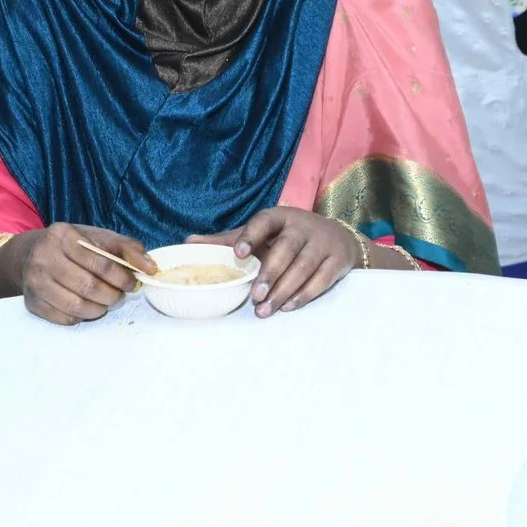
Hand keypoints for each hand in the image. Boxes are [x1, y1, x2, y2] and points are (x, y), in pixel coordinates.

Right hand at [14, 224, 151, 324]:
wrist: (32, 254)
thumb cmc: (73, 246)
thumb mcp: (99, 238)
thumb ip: (128, 249)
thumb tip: (151, 268)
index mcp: (62, 235)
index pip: (101, 263)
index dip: (123, 278)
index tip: (133, 283)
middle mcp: (43, 257)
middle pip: (89, 287)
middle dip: (112, 296)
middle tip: (120, 296)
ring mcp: (35, 281)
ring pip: (76, 306)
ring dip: (99, 309)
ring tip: (106, 302)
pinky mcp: (32, 302)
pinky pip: (65, 318)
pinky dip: (82, 317)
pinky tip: (87, 306)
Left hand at [193, 207, 359, 317]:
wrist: (338, 238)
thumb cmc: (290, 237)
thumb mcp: (262, 234)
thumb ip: (228, 240)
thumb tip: (188, 242)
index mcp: (280, 217)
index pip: (265, 221)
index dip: (251, 235)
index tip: (238, 253)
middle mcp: (303, 226)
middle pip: (286, 248)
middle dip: (270, 273)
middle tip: (254, 295)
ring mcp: (323, 242)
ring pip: (304, 266)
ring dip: (284, 290)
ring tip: (265, 309)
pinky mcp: (337, 260)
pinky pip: (321, 280)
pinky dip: (304, 295)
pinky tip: (288, 307)